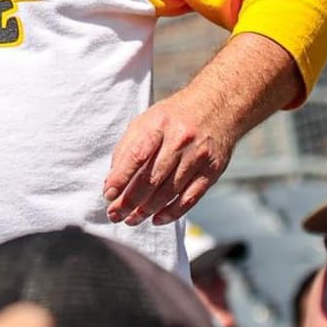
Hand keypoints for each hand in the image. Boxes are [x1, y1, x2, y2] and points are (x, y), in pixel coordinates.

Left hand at [103, 88, 233, 225]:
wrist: (218, 106)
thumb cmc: (174, 116)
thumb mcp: (146, 121)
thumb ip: (128, 148)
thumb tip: (113, 181)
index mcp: (158, 125)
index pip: (136, 156)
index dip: (120, 178)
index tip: (108, 195)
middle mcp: (179, 141)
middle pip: (152, 178)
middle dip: (131, 200)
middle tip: (116, 214)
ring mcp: (198, 157)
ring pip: (170, 191)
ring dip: (148, 209)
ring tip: (132, 219)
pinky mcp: (212, 171)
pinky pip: (190, 197)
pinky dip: (172, 212)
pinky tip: (157, 219)